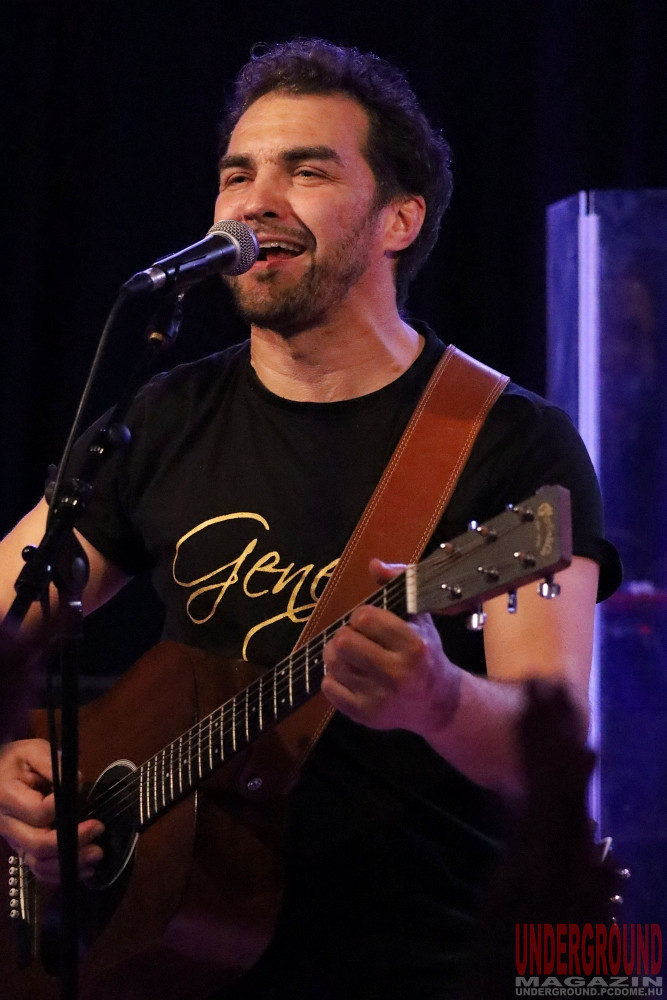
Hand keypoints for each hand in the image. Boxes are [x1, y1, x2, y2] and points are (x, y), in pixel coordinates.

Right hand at [0, 739, 103, 883]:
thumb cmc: (16, 760)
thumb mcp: (33, 751)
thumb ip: (53, 764)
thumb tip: (77, 781)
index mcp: (7, 797)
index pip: (38, 811)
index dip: (62, 807)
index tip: (81, 794)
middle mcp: (7, 824)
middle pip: (38, 844)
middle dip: (72, 842)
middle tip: (98, 828)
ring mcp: (14, 840)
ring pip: (38, 863)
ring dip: (69, 863)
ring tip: (96, 854)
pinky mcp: (22, 848)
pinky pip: (38, 869)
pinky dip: (61, 873)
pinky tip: (83, 869)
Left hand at [321, 559, 461, 735]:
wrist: (438, 704)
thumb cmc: (426, 653)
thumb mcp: (420, 616)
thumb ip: (399, 584)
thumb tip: (374, 563)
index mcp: (414, 646)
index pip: (364, 618)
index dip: (361, 617)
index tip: (369, 623)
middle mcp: (398, 673)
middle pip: (343, 641)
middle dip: (346, 635)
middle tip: (356, 639)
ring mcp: (380, 698)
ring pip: (333, 664)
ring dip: (337, 655)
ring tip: (352, 655)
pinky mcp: (365, 716)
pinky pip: (329, 688)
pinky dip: (334, 678)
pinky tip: (351, 675)